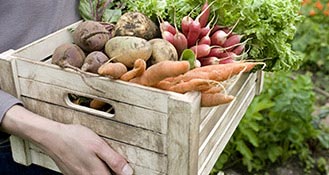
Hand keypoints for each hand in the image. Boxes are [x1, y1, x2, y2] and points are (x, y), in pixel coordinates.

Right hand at [1, 105, 132, 174]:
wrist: (52, 137)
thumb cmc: (75, 138)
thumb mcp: (99, 145)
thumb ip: (114, 160)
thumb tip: (128, 172)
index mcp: (96, 173)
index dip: (121, 174)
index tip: (124, 169)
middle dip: (111, 171)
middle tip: (115, 163)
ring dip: (101, 170)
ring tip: (102, 160)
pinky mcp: (71, 173)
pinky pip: (85, 174)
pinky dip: (92, 169)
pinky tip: (91, 160)